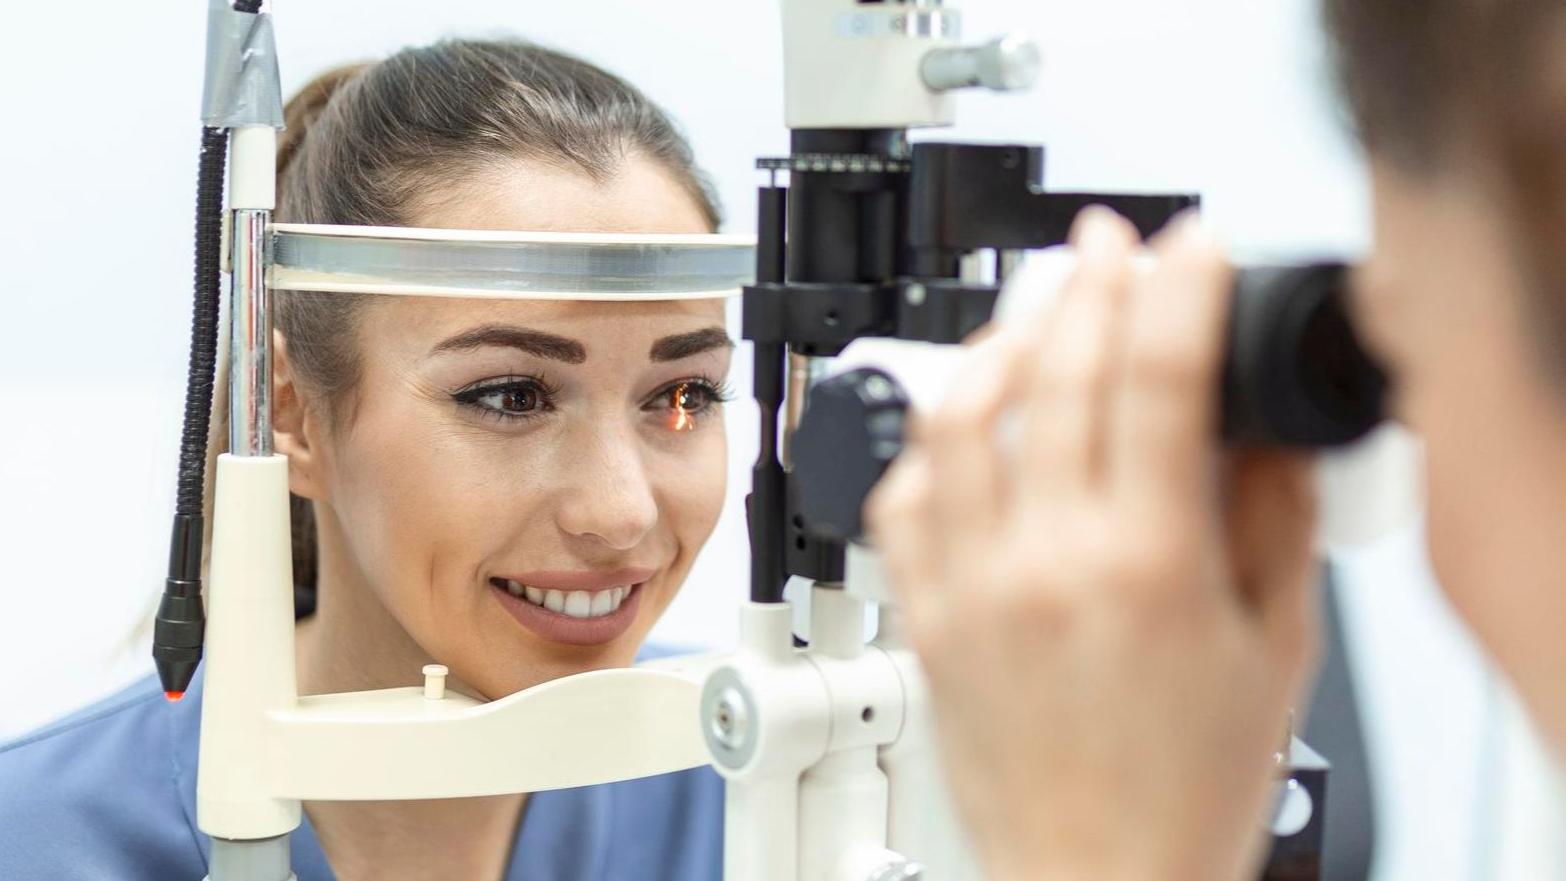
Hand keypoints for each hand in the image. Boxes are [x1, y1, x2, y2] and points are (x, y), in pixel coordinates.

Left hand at [866, 208, 1319, 880]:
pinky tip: (958, 415)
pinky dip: (929, 440)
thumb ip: (1271, 519)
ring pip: (958, 419)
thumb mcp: (1274, 649)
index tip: (1193, 246)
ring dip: (996, 340)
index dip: (1179, 288)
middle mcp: (1044, 564)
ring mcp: (969, 587)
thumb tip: (1262, 424)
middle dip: (1086, 283)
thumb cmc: (1185, 789)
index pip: (1158, 378)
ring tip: (1032, 305)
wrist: (1097, 878)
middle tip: (1106, 242)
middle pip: (1052, 375)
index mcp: (1147, 565)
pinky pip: (902, 500)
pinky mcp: (922, 617)